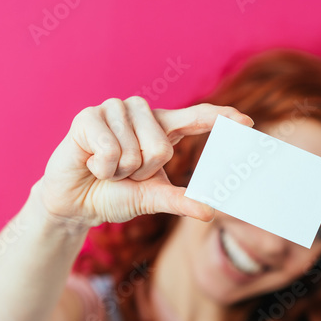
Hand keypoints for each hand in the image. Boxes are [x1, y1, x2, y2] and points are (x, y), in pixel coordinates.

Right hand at [36, 96, 253, 226]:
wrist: (74, 202)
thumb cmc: (114, 194)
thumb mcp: (151, 198)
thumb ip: (179, 200)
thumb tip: (210, 210)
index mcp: (161, 128)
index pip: (196, 117)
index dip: (221, 118)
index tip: (247, 122)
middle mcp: (141, 112)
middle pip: (162, 148)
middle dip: (142, 172)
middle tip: (124, 173)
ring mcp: (114, 109)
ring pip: (135, 150)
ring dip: (119, 171)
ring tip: (106, 168)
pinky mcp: (89, 116)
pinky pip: (110, 150)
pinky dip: (101, 167)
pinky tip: (90, 163)